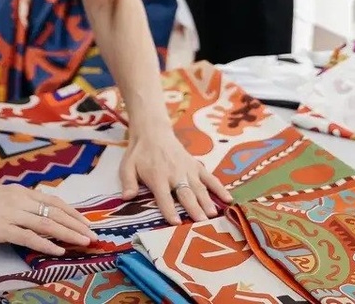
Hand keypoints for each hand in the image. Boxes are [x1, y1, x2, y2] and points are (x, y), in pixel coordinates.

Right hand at [0, 181, 98, 255]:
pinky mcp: (2, 229)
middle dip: (76, 224)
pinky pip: (29, 238)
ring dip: (68, 234)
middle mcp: (19, 200)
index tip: (85, 221)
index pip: (52, 201)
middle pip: (55, 212)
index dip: (71, 212)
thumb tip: (29, 210)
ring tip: (83, 242)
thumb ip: (15, 201)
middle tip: (91, 234)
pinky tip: (58, 251)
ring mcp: (11, 214)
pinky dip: (46, 244)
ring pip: (47, 224)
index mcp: (19, 191)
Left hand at [119, 124, 233, 224]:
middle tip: (202, 222)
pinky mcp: (196, 165)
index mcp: (157, 176)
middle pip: (185, 193)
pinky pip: (209, 177)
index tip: (176, 223)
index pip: (163, 196)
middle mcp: (174, 173)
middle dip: (193, 208)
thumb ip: (128, 182)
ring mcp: (188, 169)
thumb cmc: (139, 153)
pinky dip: (219, 188)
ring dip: (207, 200)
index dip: (169, 209)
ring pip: (199, 187)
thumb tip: (126, 197)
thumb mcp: (127, 166)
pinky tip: (228, 199)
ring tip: (214, 214)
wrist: (153, 132)